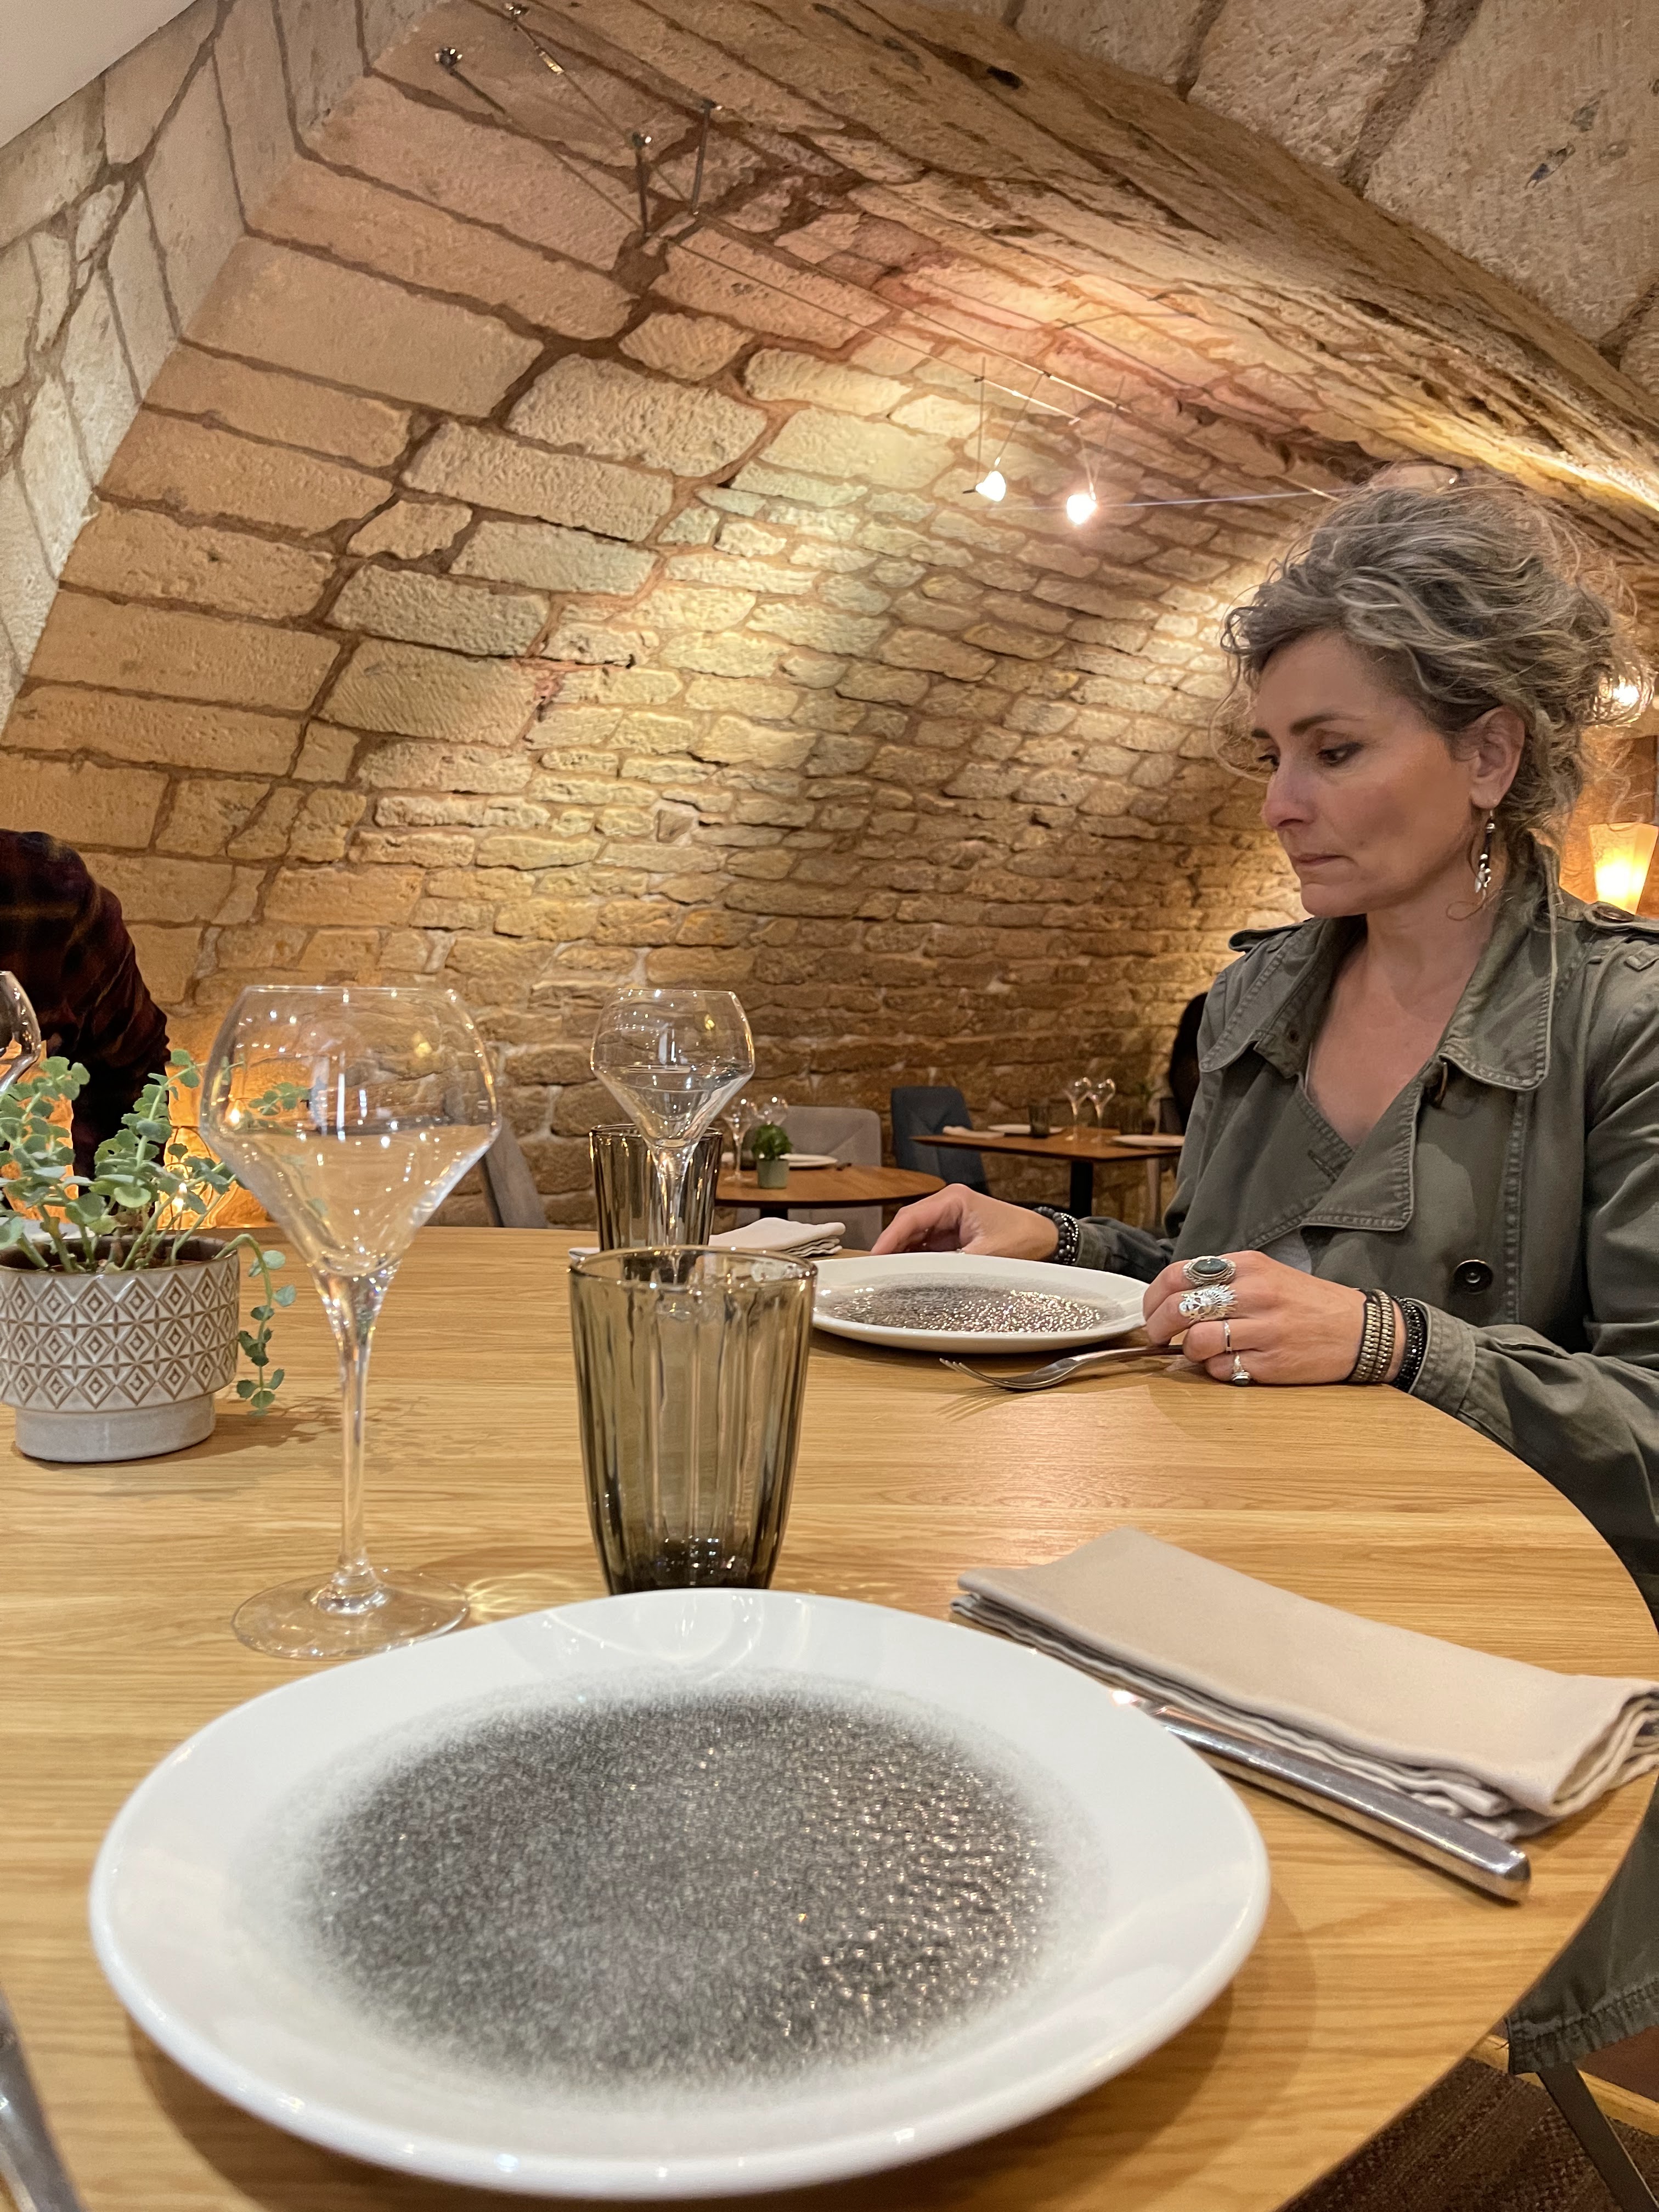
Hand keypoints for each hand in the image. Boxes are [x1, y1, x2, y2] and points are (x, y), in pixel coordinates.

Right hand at [872, 1187, 1060, 1258]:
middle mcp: (948, 1205)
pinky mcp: (953, 1235)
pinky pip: (926, 1247)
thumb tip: (925, 1280)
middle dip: (892, 1248)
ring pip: (915, 1237)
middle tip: (875, 1272)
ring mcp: (950, 1220)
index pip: (911, 1217)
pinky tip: (907, 1275)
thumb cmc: (1024, 1239)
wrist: (1049, 1241)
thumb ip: (954, 1265)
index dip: (889, 1238)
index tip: (874, 1257)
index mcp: (954, 1199)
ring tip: (886, 1276)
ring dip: (903, 1255)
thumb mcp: (988, 1255)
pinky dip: (916, 1260)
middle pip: (908, 1226)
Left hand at [1143, 1252, 1401, 1385]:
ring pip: (1197, 1341)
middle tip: (1159, 1336)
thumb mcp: (1266, 1273)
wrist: (1361, 1330)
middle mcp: (1255, 1293)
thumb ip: (1222, 1280)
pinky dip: (1216, 1370)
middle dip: (1158, 1327)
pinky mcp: (1272, 1363)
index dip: (1154, 1297)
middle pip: (1180, 1309)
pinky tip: (1230, 1363)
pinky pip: (1223, 1370)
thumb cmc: (1307, 1302)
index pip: (1178, 1274)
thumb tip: (1172, 1297)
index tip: (1152, 1311)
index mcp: (1248, 1265)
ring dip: (1188, 1351)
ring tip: (1200, 1351)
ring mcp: (1265, 1329)